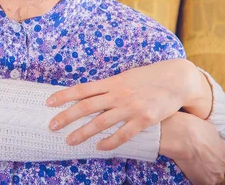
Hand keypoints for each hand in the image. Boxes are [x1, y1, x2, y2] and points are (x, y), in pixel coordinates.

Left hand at [45, 59, 208, 149]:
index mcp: (111, 82)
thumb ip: (108, 86)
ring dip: (83, 132)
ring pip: (101, 122)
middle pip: (86, 106)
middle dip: (67, 117)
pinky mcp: (144, 119)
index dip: (64, 96)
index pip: (82, 89)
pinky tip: (99, 147)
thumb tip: (88, 93)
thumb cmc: (148, 78)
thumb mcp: (125, 77)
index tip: (48, 102)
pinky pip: (123, 134)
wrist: (176, 79)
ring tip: (70, 140)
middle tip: (52, 126)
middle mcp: (118, 94)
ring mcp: (130, 107)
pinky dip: (110, 142)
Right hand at [160, 112, 224, 183]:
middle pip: (217, 167)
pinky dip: (196, 177)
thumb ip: (212, 138)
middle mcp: (224, 165)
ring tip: (191, 164)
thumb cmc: (190, 128)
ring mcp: (215, 175)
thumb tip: (209, 140)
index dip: (210, 152)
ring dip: (203, 172)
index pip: (221, 155)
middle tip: (195, 157)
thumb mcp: (207, 127)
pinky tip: (188, 169)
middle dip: (208, 163)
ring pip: (210, 176)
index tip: (201, 150)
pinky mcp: (203, 182)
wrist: (178, 138)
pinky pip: (201, 182)